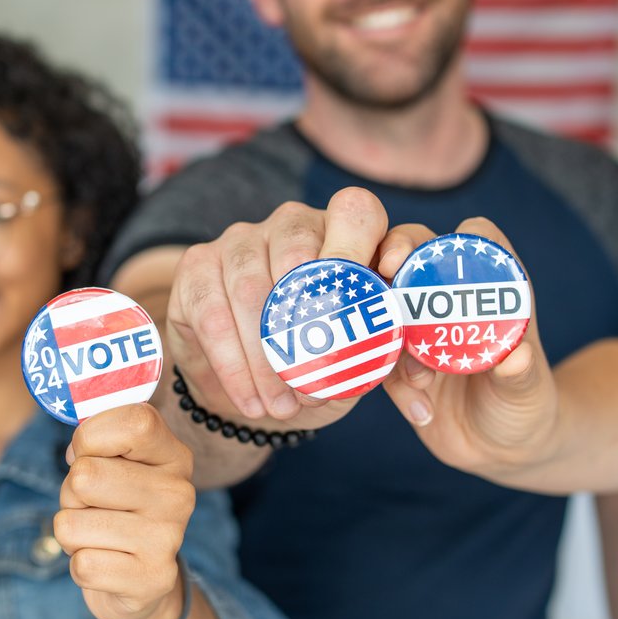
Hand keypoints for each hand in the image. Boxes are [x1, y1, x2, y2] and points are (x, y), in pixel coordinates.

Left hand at [55, 403, 196, 618]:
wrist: (141, 583)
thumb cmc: (115, 509)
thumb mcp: (115, 464)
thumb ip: (97, 440)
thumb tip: (76, 451)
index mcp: (174, 456)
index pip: (135, 423)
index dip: (91, 435)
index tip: (87, 452)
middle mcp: (178, 494)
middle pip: (85, 476)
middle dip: (70, 493)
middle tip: (92, 506)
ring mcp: (168, 539)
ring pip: (71, 524)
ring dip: (72, 532)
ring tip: (98, 535)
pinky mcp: (153, 580)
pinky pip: (82, 565)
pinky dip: (79, 566)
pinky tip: (105, 563)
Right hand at [166, 186, 391, 431]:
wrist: (255, 387)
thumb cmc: (321, 361)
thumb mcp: (362, 358)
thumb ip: (389, 357)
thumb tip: (420, 388)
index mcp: (342, 232)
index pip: (356, 212)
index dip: (362, 245)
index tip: (367, 292)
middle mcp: (291, 224)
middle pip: (298, 248)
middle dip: (308, 323)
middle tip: (317, 382)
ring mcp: (240, 240)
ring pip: (251, 289)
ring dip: (268, 358)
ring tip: (284, 407)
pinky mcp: (197, 265)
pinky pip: (212, 313)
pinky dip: (235, 366)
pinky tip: (252, 401)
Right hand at [376, 217, 564, 476]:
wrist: (498, 450)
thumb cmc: (525, 408)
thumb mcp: (528, 391)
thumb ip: (523, 374)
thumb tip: (517, 358)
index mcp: (490, 288)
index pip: (474, 238)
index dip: (456, 238)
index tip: (439, 253)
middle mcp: (449, 297)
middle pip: (412, 252)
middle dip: (392, 256)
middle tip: (386, 273)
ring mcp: (416, 325)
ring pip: (383, 298)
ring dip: (390, 332)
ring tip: (421, 380)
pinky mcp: (394, 358)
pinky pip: (376, 356)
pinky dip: (393, 382)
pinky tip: (421, 411)